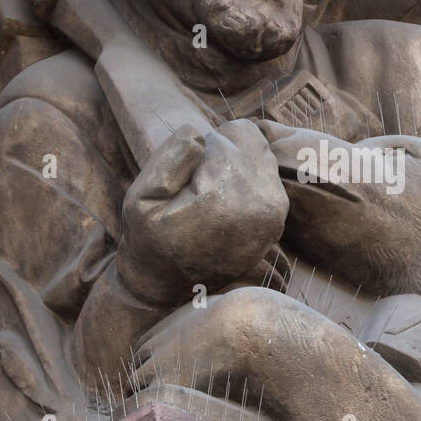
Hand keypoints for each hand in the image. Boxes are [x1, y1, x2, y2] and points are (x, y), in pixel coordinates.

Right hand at [117, 121, 288, 304]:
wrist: (169, 286)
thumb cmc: (150, 239)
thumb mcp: (141, 196)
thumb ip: (170, 157)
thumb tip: (202, 134)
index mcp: (226, 197)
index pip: (227, 135)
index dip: (201, 148)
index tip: (186, 180)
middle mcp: (260, 204)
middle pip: (250, 140)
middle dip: (223, 152)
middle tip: (197, 186)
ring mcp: (274, 214)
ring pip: (260, 154)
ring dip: (236, 165)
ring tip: (210, 196)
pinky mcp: (278, 219)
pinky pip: (266, 175)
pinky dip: (246, 180)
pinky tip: (224, 204)